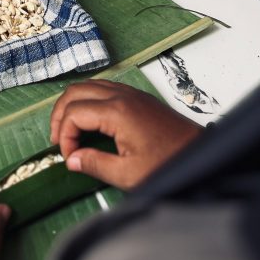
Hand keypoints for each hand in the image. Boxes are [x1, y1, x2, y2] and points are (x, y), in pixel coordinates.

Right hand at [49, 80, 202, 189]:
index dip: (64, 136)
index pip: (73, 113)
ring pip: (87, 85)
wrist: (201, 155)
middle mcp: (120, 95)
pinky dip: (87, 100)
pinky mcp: (137, 96)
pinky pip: (102, 87)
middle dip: (60, 115)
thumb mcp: (128, 174)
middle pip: (75, 92)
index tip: (70, 158)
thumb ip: (95, 164)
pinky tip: (89, 120)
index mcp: (116, 111)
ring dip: (73, 105)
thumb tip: (72, 160)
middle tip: (58, 140)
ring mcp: (129, 92)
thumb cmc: (169, 164)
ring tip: (68, 131)